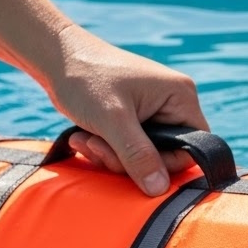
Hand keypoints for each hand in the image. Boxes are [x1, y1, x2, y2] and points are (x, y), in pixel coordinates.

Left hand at [48, 24, 208, 195]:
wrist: (55, 56)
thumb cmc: (86, 78)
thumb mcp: (113, 120)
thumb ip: (138, 156)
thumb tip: (160, 190)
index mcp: (181, 97)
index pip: (193, 146)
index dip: (165, 164)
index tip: (131, 164)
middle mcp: (174, 102)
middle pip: (165, 152)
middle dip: (128, 159)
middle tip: (97, 149)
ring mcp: (155, 109)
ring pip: (145, 153)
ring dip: (112, 155)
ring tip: (84, 140)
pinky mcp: (136, 115)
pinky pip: (131, 146)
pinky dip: (107, 148)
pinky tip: (83, 137)